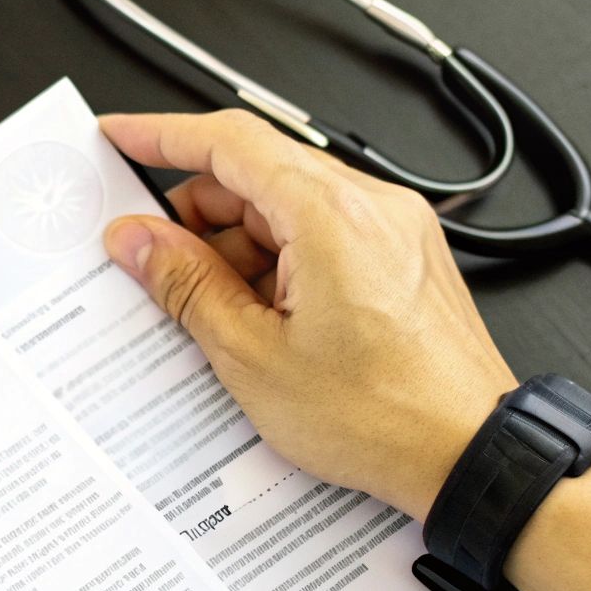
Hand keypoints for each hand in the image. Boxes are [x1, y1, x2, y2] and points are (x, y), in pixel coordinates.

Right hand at [100, 110, 517, 517]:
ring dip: (235, 246)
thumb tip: (139, 240)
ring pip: (286, 208)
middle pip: (256, 174)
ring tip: (209, 313)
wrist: (469, 456)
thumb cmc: (385, 416)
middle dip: (194, 213)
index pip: (229, 142)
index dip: (162, 134)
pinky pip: (320, 235)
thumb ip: (186, 285)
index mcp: (330, 216)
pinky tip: (254, 318)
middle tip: (149, 258)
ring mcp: (392, 230)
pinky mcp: (402, 258)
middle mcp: (370, 207)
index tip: (120, 137)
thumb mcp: (252, 355)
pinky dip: (276, 262)